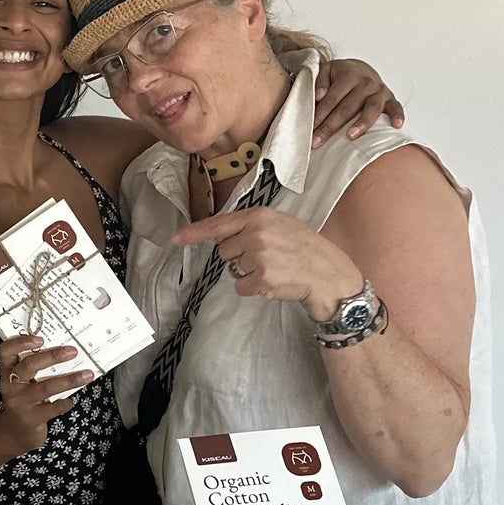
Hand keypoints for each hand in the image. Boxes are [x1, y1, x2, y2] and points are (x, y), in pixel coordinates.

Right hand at [0, 335, 94, 455]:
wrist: (15, 432)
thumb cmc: (24, 400)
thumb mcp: (22, 382)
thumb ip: (35, 367)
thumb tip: (65, 349)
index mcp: (7, 372)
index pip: (5, 351)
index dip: (20, 342)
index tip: (41, 338)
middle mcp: (10, 386)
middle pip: (28, 366)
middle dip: (52, 356)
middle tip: (73, 351)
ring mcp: (20, 403)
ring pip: (45, 388)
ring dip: (69, 380)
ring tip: (87, 375)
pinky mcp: (31, 418)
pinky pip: (52, 408)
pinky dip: (64, 403)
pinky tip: (71, 400)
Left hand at [173, 209, 362, 321]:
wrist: (327, 272)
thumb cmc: (304, 247)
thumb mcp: (280, 224)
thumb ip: (252, 225)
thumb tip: (220, 234)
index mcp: (260, 216)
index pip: (219, 224)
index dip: (195, 233)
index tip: (176, 239)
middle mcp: (256, 234)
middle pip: (224, 250)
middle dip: (239, 256)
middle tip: (265, 257)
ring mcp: (258, 257)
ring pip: (233, 269)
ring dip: (248, 272)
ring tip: (273, 268)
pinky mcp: (261, 278)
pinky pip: (241, 286)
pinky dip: (253, 288)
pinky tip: (273, 281)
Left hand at [312, 56, 404, 145]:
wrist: (362, 69)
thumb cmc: (342, 75)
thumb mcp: (328, 71)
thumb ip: (320, 82)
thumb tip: (318, 96)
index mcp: (349, 75)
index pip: (332, 98)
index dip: (320, 114)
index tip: (310, 129)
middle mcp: (366, 82)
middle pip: (347, 107)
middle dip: (331, 126)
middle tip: (318, 140)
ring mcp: (379, 91)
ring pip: (371, 108)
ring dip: (361, 123)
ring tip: (350, 136)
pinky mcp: (391, 99)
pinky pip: (396, 107)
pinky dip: (398, 115)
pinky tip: (396, 126)